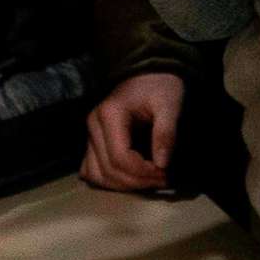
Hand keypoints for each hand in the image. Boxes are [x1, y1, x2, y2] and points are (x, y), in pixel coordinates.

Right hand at [79, 71, 183, 192]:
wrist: (150, 73)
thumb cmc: (160, 86)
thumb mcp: (169, 104)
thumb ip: (166, 132)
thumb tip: (162, 164)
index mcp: (110, 114)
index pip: (120, 158)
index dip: (142, 172)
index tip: (165, 173)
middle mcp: (93, 125)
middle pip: (109, 170)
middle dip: (137, 182)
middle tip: (163, 179)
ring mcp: (90, 134)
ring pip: (97, 175)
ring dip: (123, 185)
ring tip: (149, 181)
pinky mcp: (93, 141)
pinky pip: (92, 170)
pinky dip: (110, 181)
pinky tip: (131, 179)